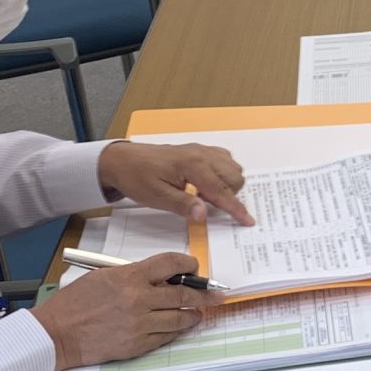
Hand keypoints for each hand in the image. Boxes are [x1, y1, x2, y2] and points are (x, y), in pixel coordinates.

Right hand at [30, 256, 207, 369]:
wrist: (57, 334)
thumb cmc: (74, 304)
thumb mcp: (103, 277)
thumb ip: (132, 276)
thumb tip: (159, 278)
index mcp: (129, 278)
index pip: (170, 264)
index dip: (188, 264)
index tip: (194, 267)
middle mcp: (139, 300)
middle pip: (182, 294)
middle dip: (203, 293)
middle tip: (215, 294)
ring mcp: (140, 324)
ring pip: (179, 318)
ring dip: (193, 315)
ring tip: (199, 313)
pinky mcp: (137, 344)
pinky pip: (165, 337)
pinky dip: (175, 331)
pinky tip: (180, 327)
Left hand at [98, 140, 252, 224]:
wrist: (123, 159)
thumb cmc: (137, 177)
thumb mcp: (157, 197)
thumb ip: (183, 204)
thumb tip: (204, 214)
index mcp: (192, 166)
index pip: (222, 190)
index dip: (236, 208)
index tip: (248, 220)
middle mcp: (202, 154)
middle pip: (234, 177)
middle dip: (229, 195)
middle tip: (207, 206)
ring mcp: (201, 150)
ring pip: (232, 167)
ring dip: (226, 184)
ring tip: (203, 195)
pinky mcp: (198, 150)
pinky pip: (223, 159)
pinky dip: (222, 174)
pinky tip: (204, 184)